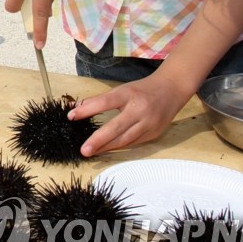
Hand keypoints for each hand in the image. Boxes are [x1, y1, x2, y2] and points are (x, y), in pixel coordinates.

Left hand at [68, 70, 194, 155]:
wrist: (171, 89)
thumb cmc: (142, 90)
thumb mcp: (120, 90)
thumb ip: (98, 101)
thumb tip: (74, 109)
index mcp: (129, 94)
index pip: (105, 102)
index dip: (87, 109)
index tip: (71, 117)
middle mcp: (140, 110)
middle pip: (117, 127)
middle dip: (99, 140)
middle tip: (84, 150)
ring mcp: (149, 123)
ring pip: (126, 140)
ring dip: (107, 147)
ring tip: (92, 151)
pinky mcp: (154, 133)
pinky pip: (133, 143)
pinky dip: (119, 147)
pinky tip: (107, 149)